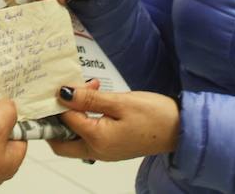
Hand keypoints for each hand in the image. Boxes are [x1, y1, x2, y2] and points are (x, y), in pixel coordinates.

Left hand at [49, 85, 178, 162]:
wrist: (180, 130)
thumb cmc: (154, 115)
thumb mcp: (120, 102)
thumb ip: (89, 99)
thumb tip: (63, 93)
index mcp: (96, 140)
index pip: (65, 121)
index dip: (62, 100)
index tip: (66, 82)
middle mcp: (96, 151)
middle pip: (61, 142)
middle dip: (55, 120)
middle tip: (58, 96)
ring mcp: (103, 151)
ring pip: (73, 138)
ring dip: (72, 116)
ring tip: (85, 90)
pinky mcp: (111, 146)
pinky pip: (88, 135)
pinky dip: (85, 119)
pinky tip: (94, 99)